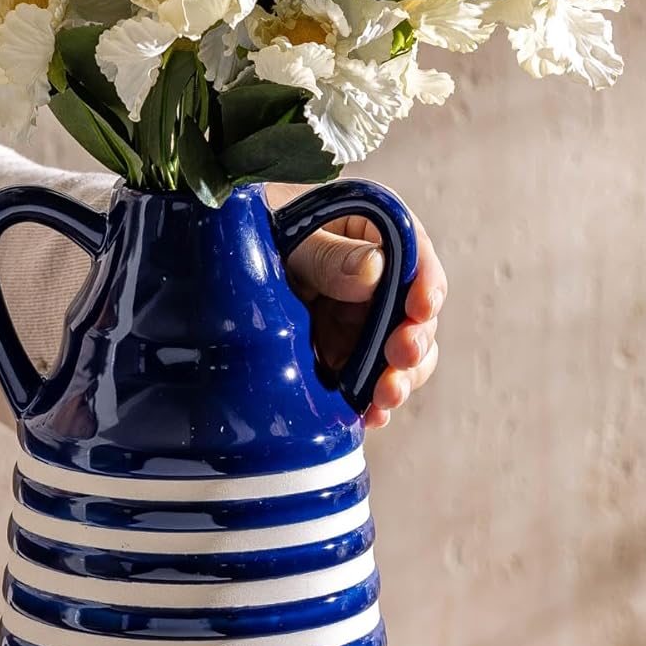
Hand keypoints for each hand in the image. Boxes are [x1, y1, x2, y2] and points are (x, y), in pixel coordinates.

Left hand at [267, 184, 444, 430]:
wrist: (219, 264)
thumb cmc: (253, 233)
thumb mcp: (287, 238)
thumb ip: (328, 255)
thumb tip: (374, 270)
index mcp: (371, 230)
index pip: (415, 250)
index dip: (426, 280)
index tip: (422, 306)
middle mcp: (377, 278)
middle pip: (416, 311)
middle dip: (415, 338)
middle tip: (401, 355)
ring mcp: (362, 320)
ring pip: (401, 352)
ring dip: (400, 376)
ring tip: (387, 394)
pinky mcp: (345, 355)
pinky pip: (370, 382)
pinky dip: (373, 401)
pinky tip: (371, 415)